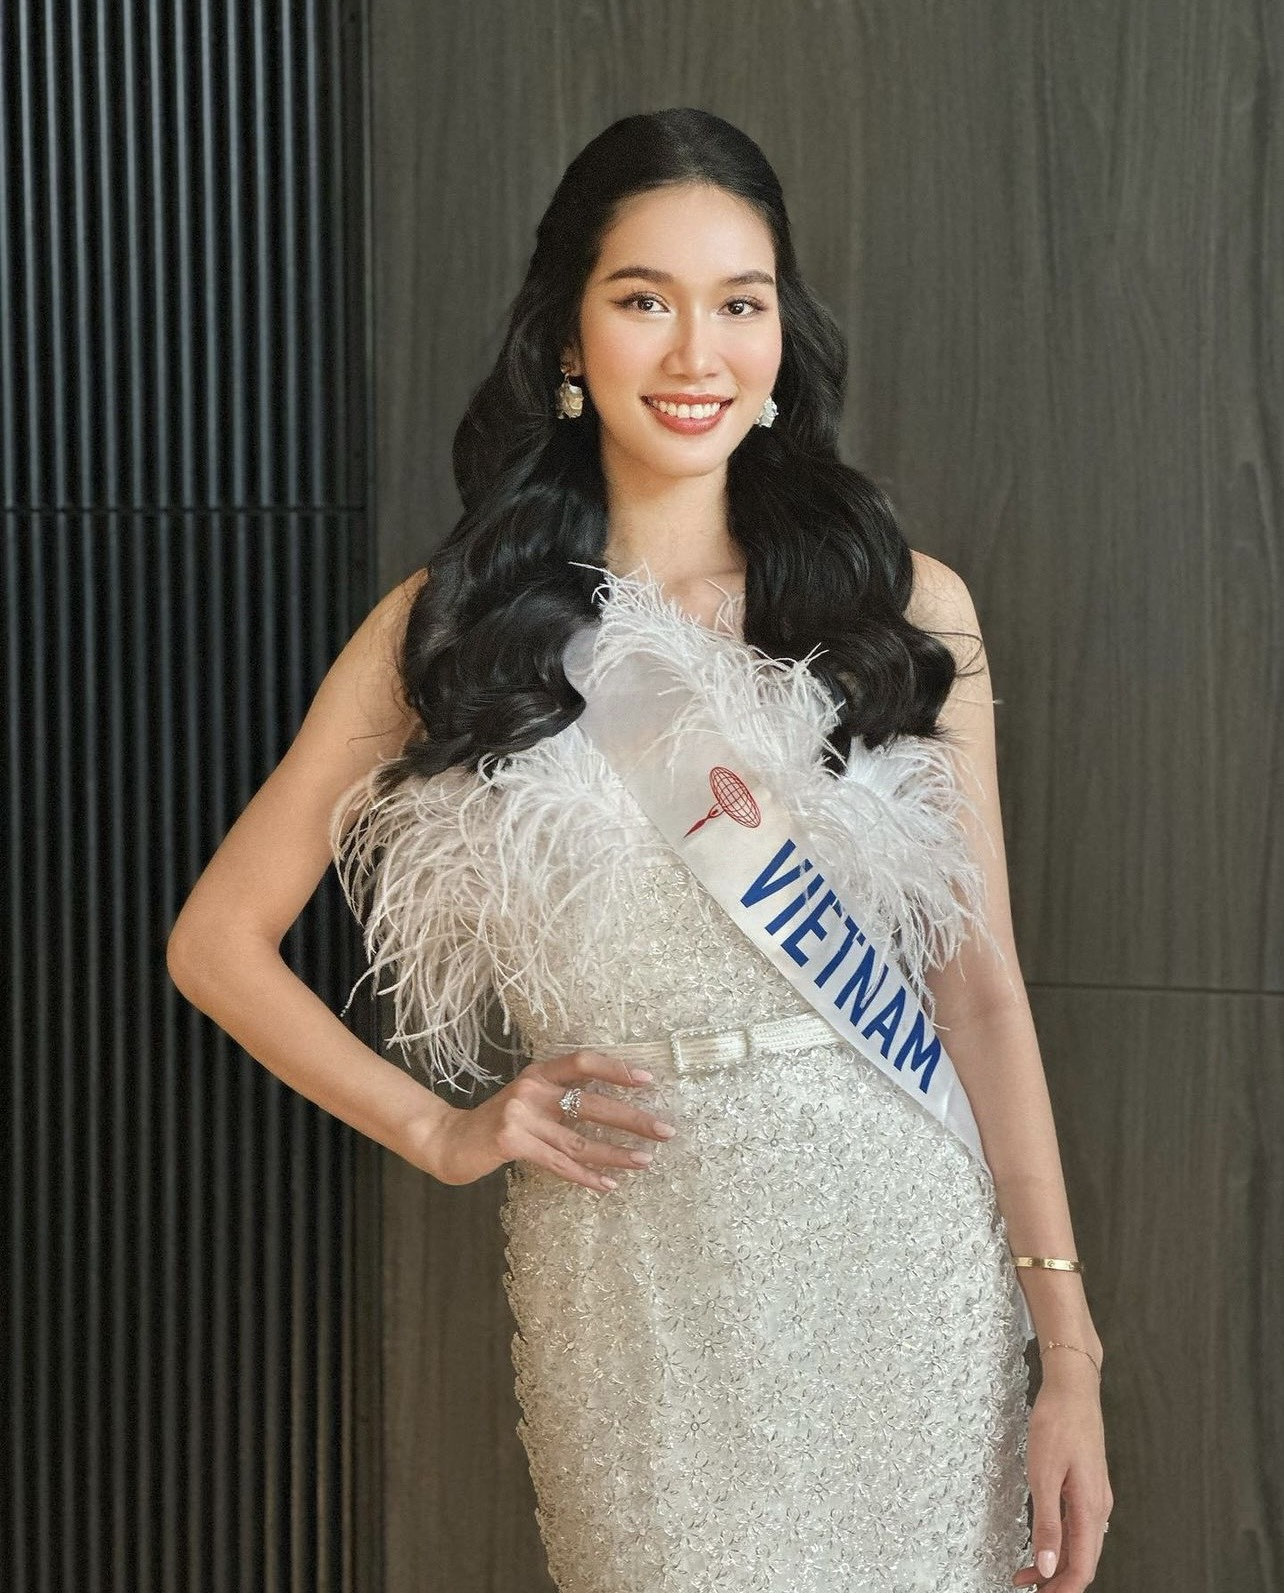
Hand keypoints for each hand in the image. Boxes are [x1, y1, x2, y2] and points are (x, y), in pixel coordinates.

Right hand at [415, 1049, 676, 1189]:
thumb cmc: (499, 1121)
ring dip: (616, 1153)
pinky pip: (559, 1164)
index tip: (648, 1080)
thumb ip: (561, 1098)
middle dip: (631, 1119)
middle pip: (591, 1104)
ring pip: (580, 1140)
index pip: (583, 1062)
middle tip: (664, 1130)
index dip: (616, 1070)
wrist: (450, 1140)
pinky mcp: (512, 1143)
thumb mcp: (529, 1099)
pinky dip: (586, 1176)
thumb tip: (614, 1106)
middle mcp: (532, 1090)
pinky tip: (608, 1184)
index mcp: (539, 1073)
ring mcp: (520, 1116)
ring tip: (645, 1161)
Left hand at [1012, 1356, 1112, 1590]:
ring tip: (1029, 1572)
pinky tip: (1045, 1540)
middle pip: (1084, 1561)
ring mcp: (1095, 1496)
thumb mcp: (1043, 1475)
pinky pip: (1079, 1525)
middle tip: (1029, 1588)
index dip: (1063, 1589)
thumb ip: (1047, 1524)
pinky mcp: (1088, 1485)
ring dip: (1058, 1563)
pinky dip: (1061, 1541)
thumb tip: (1048, 1567)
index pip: (1082, 1567)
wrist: (1072, 1387)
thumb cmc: (1058, 1422)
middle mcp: (1098, 1507)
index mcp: (1090, 1509)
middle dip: (1059, 1582)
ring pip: (1081, 1544)